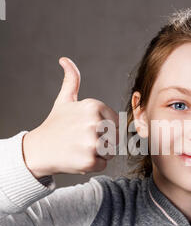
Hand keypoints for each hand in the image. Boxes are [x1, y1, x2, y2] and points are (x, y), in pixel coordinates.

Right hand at [23, 57, 118, 177]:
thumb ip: (71, 81)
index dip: (104, 129)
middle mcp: (94, 122)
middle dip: (104, 141)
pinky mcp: (90, 161)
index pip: (116, 122)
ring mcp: (92, 142)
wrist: (38, 149)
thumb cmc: (55, 125)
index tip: (86, 129)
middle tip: (83, 141)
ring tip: (81, 149)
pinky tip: (78, 158)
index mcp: (93, 106)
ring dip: (99, 153)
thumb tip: (65, 60)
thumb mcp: (64, 101)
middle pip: (116, 137)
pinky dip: (93, 165)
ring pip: (111, 151)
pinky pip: (104, 165)